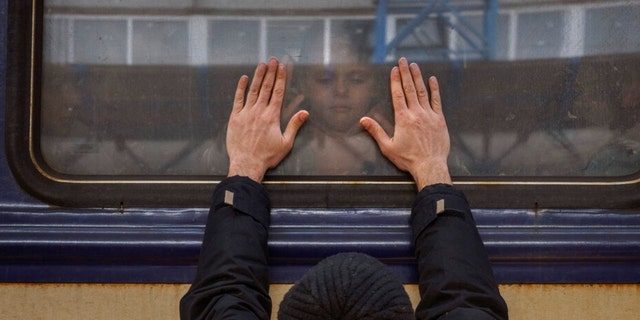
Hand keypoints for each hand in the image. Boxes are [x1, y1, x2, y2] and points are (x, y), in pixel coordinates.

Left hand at [226, 58, 308, 182]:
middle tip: (273, 60)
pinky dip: (241, 88)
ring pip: (253, 90)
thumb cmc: (267, 156)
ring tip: (262, 64)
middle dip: (270, 72)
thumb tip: (305, 112)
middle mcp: (259, 111)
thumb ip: (294, 126)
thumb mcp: (286, 143)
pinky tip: (244, 78)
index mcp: (272, 116)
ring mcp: (246, 113)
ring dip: (258, 76)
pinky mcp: (235, 118)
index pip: (277, 92)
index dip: (280, 78)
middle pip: (266, 87)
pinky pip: (238, 99)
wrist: (246, 164)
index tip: (282, 67)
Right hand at [360, 58, 451, 189]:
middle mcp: (416, 113)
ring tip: (414, 66)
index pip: (397, 94)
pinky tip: (432, 80)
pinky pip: (436, 100)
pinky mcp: (439, 119)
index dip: (395, 80)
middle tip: (403, 60)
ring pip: (422, 91)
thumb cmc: (408, 158)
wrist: (430, 166)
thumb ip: (375, 131)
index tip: (394, 69)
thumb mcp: (387, 147)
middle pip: (409, 88)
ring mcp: (429, 115)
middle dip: (405, 73)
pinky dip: (434, 89)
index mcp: (403, 118)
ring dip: (418, 77)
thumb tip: (363, 120)